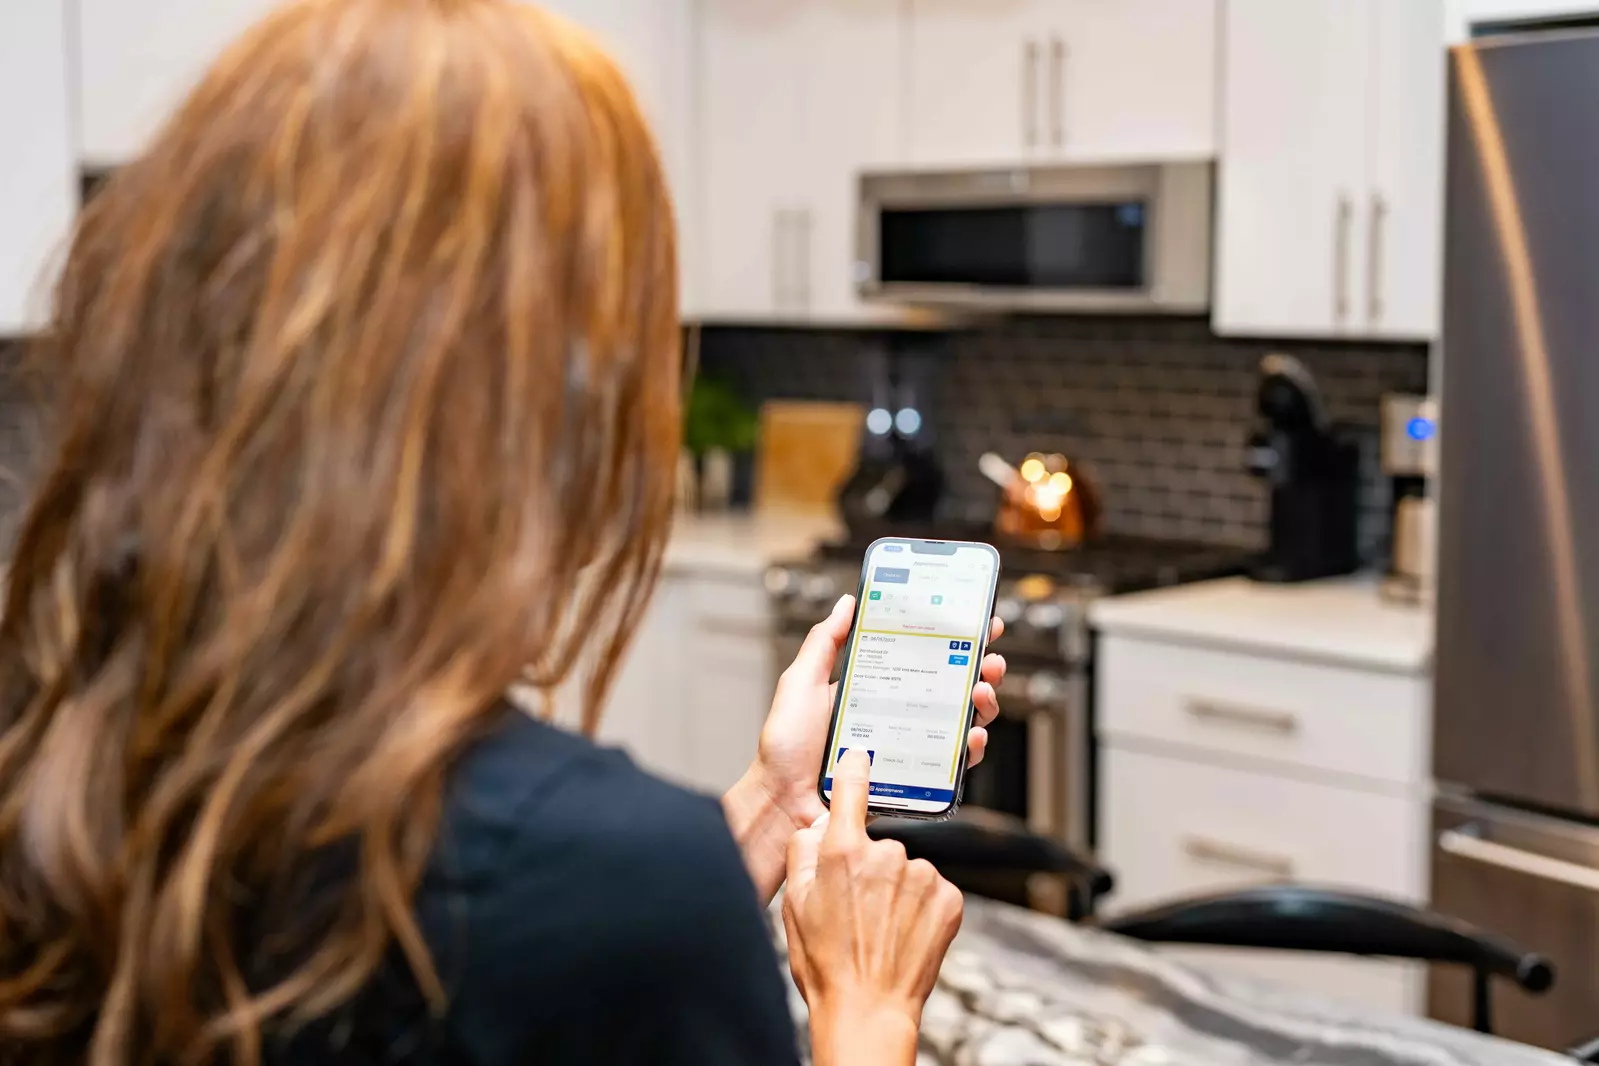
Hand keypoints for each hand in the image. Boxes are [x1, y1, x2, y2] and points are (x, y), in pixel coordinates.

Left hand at [753, 594, 1005, 832]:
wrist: (782, 803)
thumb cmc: (786, 748)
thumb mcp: (801, 683)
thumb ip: (824, 642)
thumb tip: (849, 602)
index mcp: (873, 688)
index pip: (920, 655)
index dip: (951, 638)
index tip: (975, 620)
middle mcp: (895, 714)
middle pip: (950, 686)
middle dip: (979, 667)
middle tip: (989, 657)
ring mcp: (906, 746)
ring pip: (959, 720)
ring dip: (982, 702)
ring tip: (982, 691)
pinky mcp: (913, 778)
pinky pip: (951, 763)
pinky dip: (970, 747)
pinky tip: (972, 734)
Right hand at [783, 749, 963, 1065]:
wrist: (867, 1010)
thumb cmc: (826, 964)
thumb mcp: (793, 904)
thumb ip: (802, 853)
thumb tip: (815, 827)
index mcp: (842, 852)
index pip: (851, 790)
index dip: (853, 769)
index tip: (858, 757)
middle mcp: (887, 855)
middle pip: (879, 844)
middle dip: (870, 869)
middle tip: (857, 911)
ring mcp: (922, 877)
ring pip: (908, 869)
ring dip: (897, 891)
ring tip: (881, 930)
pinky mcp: (949, 899)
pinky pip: (933, 890)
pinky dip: (922, 907)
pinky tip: (905, 934)